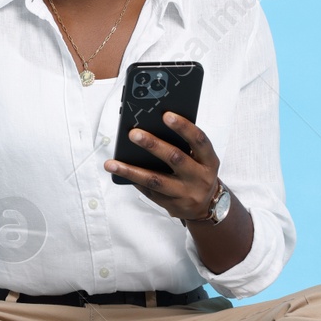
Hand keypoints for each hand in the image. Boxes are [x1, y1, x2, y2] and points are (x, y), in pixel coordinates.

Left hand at [103, 112, 220, 222]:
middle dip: (153, 145)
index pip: (199, 140)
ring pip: (156, 181)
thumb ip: (184, 144)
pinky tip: (119, 172)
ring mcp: (185, 193)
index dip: (184, 127)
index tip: (166, 115)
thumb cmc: (199, 172)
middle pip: (175, 158)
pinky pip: (149, 191)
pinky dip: (133, 180)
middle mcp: (199, 177)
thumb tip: (152, 125)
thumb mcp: (201, 159)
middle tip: (133, 134)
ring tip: (111, 164)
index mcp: (209, 160)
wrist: (207, 206)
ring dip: (131, 171)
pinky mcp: (171, 205)